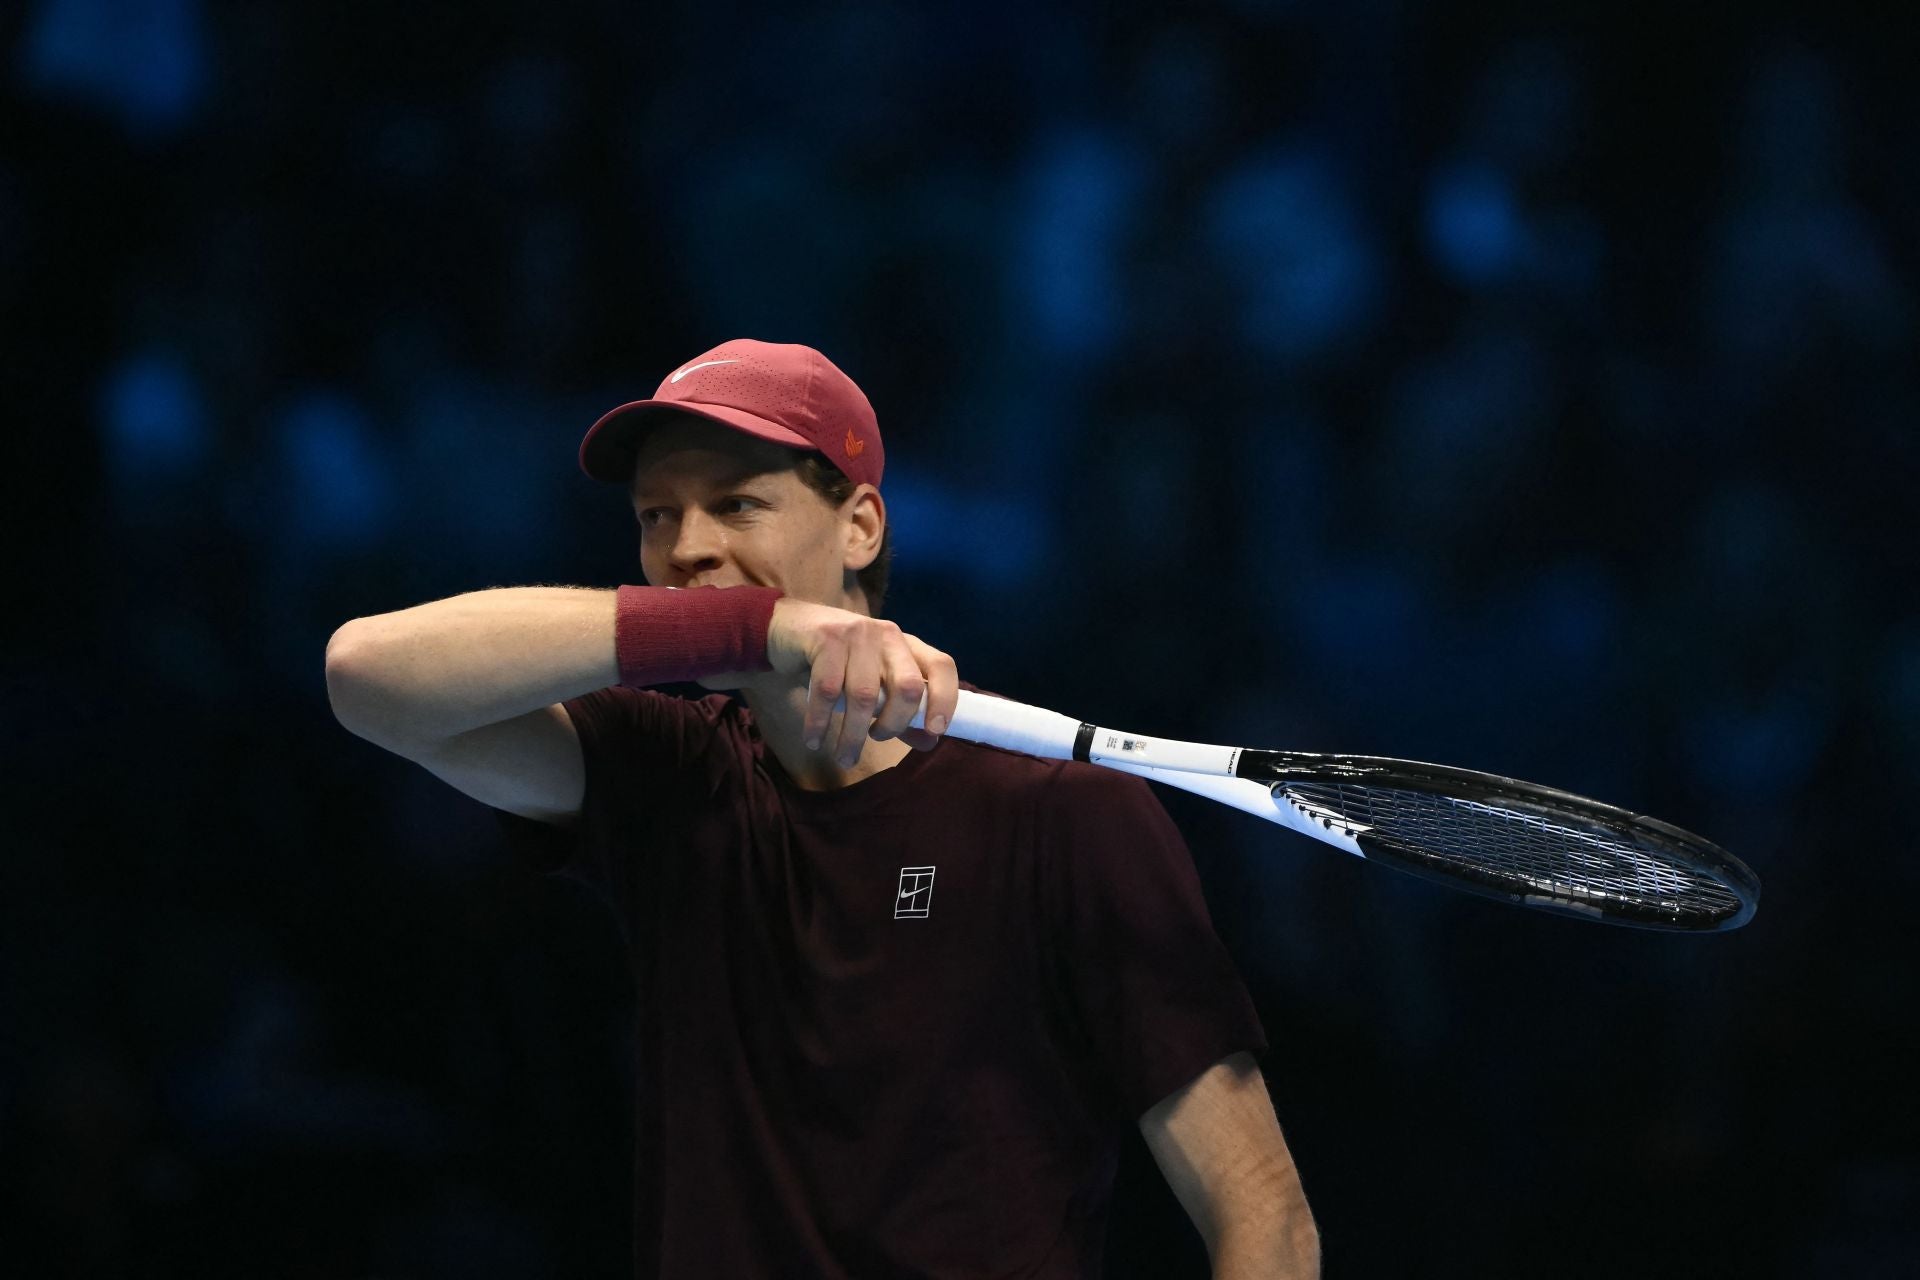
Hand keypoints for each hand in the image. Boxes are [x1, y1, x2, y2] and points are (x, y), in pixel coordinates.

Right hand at [761, 599, 958, 764]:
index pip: (942, 666)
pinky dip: (819, 722)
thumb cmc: (838, 661)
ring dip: (853, 735)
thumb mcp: (872, 682)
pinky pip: (827, 690)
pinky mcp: (825, 638)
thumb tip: (929, 742)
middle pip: (906, 686)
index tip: (934, 731)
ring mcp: (857, 634)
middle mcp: (888, 635)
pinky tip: (813, 740)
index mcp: (907, 645)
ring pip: (864, 695)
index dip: (945, 700)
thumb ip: (900, 711)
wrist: (787, 626)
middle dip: (894, 724)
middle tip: (878, 740)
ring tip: (844, 757)